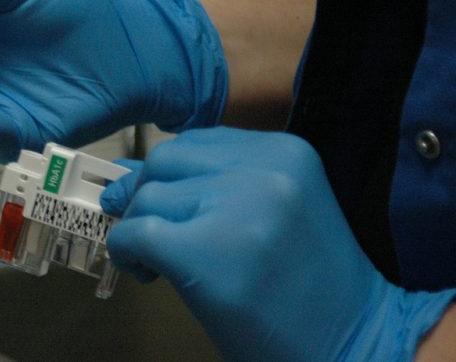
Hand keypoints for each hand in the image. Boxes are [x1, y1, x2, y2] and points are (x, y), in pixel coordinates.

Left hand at [100, 127, 455, 360]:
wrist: (356, 343)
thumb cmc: (310, 285)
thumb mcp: (276, 209)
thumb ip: (214, 182)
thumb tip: (128, 174)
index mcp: (286, 151)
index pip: (198, 141)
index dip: (169, 172)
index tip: (164, 201)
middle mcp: (263, 170)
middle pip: (166, 159)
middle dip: (144, 192)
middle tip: (146, 229)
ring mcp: (237, 209)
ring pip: (148, 196)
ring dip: (134, 226)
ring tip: (154, 260)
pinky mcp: (207, 254)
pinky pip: (137, 233)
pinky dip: (126, 251)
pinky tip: (145, 272)